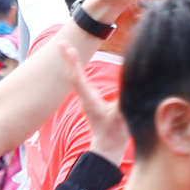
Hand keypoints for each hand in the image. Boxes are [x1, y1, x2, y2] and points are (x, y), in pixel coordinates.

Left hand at [67, 45, 128, 164]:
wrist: (108, 147)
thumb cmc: (115, 134)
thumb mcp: (120, 118)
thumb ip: (122, 104)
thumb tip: (128, 88)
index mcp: (90, 101)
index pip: (78, 79)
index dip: (74, 64)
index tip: (69, 49)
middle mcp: (85, 98)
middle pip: (73, 75)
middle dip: (68, 59)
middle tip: (62, 42)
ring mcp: (86, 99)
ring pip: (75, 78)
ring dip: (72, 63)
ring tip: (68, 48)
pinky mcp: (90, 100)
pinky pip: (80, 81)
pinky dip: (77, 70)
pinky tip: (77, 64)